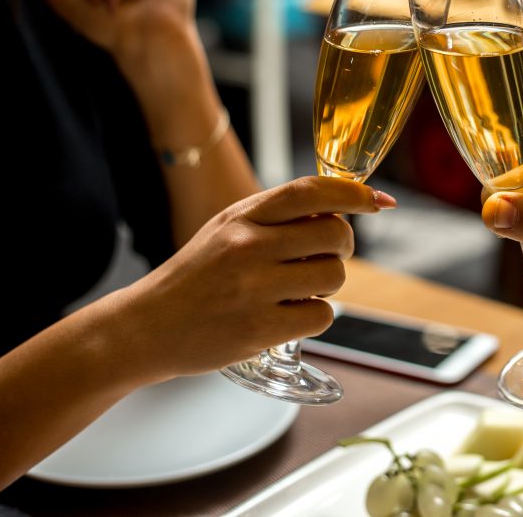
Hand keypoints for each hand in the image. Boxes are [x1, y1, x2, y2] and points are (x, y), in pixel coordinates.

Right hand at [103, 177, 395, 383]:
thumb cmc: (196, 275)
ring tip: (299, 288)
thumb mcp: (227, 229)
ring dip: (328, 284)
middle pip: (334, 235)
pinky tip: (290, 314)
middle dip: (342, 246)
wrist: (146, 327)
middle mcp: (249, 248)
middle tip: (326, 255)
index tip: (377, 200)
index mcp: (243, 217)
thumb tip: (340, 206)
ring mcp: (254, 290)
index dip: (353, 193)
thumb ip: (276, 216)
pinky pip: (321, 315)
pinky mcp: (259, 330)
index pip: (311, 192)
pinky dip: (315, 315)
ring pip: (334, 276)